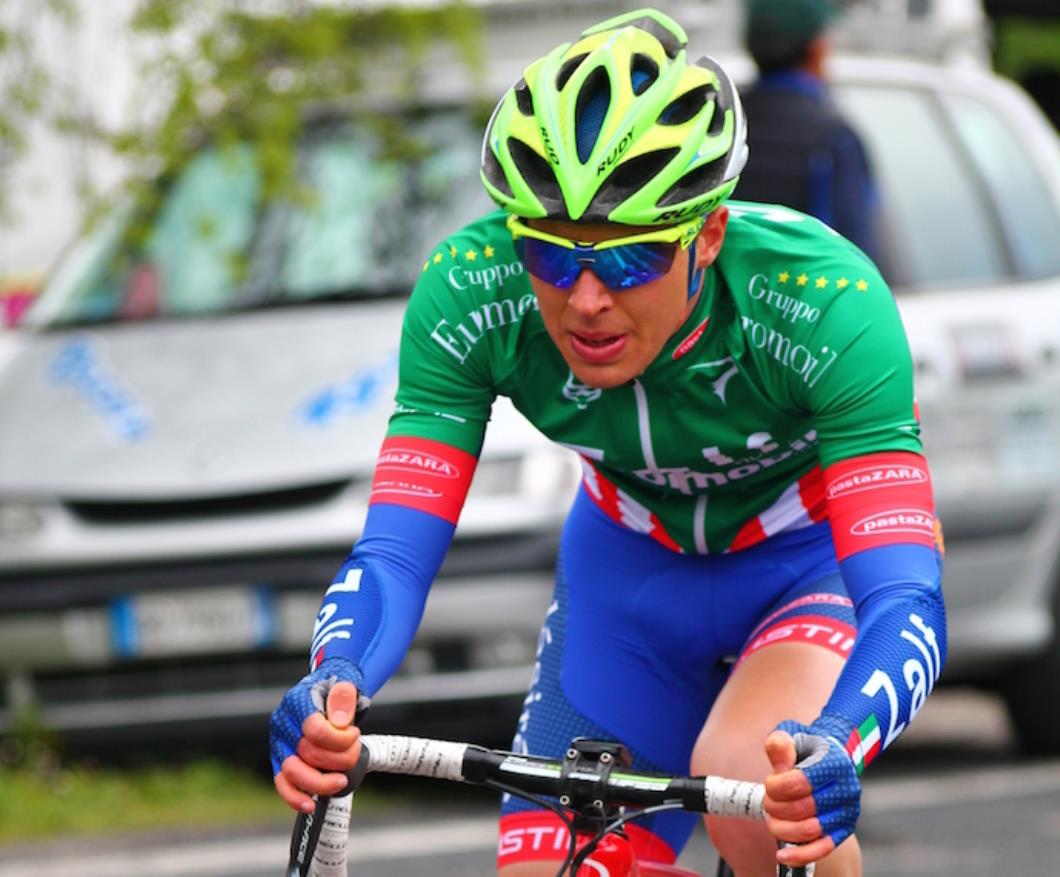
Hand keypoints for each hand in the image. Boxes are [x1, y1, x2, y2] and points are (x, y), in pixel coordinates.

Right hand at [270, 656, 363, 812]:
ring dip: (322, 782)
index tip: (355, 734)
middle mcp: (283, 723)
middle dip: (338, 760)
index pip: (315, 731)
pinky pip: (282, 784)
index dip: (341, 740)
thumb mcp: (347, 682)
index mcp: (297, 702)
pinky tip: (310, 804)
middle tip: (354, 752)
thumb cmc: (338, 688)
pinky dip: (295, 797)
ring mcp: (280, 743)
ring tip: (341, 779)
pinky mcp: (281, 760)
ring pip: (293, 773)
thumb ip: (343, 697)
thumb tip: (339, 722)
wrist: (330, 690)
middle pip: (307, 755)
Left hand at [763, 719, 860, 868]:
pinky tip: (782, 855)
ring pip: (808, 831)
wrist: (831, 758)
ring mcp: (847, 813)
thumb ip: (780, 743)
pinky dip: (800, 855)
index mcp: (834, 764)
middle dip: (774, 807)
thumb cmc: (807, 747)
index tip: (770, 782)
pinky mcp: (843, 830)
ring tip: (773, 817)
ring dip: (781, 827)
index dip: (775, 786)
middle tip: (769, 800)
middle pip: (800, 809)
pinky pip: (822, 849)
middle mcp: (846, 790)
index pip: (797, 783)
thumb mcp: (791, 734)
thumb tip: (778, 752)